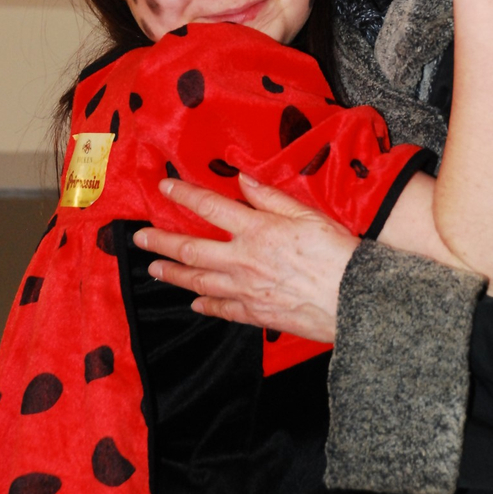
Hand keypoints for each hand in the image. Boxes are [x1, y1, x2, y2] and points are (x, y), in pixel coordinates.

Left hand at [133, 174, 358, 341]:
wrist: (353, 299)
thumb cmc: (336, 252)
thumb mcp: (307, 213)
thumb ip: (270, 197)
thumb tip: (242, 179)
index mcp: (256, 229)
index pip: (210, 207)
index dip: (184, 195)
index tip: (163, 187)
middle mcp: (243, 260)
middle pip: (191, 249)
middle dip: (161, 242)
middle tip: (139, 238)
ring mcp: (246, 290)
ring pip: (198, 281)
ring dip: (172, 274)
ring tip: (153, 270)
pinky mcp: (256, 314)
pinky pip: (222, 309)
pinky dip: (204, 305)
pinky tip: (194, 303)